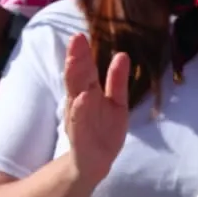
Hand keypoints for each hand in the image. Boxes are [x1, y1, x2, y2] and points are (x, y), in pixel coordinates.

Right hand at [63, 32, 130, 184]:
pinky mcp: (80, 134)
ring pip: (75, 94)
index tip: (79, 35)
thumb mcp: (116, 102)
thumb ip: (116, 81)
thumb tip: (123, 54)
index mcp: (88, 92)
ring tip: (75, 60)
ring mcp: (78, 117)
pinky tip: (84, 96)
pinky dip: (81, 107)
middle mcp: (79, 101)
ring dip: (74, 77)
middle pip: (77, 77)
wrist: (95, 161)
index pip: (83, 69)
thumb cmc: (104, 128)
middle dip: (76, 58)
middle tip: (76, 39)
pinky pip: (80, 120)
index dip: (81, 53)